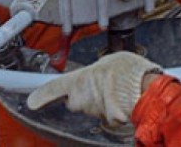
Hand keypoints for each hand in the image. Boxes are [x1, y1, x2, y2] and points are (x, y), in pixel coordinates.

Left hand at [26, 51, 161, 125]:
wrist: (147, 91)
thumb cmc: (132, 72)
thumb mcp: (111, 60)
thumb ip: (96, 71)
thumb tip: (98, 72)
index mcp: (80, 79)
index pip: (55, 87)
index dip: (42, 95)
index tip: (33, 101)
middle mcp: (83, 98)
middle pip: (76, 100)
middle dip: (84, 95)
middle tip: (101, 83)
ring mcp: (95, 111)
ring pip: (92, 107)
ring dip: (102, 100)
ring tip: (118, 88)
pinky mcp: (107, 121)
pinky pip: (107, 114)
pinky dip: (114, 108)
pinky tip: (124, 99)